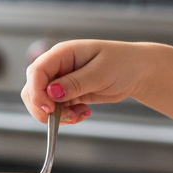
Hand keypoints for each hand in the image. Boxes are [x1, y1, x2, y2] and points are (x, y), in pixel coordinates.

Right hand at [21, 40, 143, 124]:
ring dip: (57, 114)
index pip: (36, 71)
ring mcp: (61, 81)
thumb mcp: (101, 72)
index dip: (37, 91)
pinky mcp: (67, 94)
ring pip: (42, 102)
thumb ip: (75, 83)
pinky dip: (66, 116)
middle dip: (44, 107)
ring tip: (79, 116)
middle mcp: (57, 67)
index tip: (48, 108)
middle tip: (66, 118)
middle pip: (32, 88)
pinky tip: (83, 113)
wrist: (139, 71)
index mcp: (62, 54)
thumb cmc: (124, 63)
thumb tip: (51, 93)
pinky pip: (56, 109)